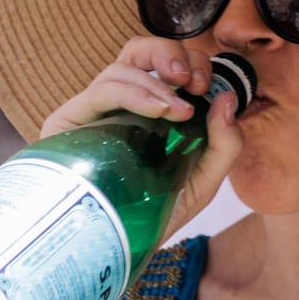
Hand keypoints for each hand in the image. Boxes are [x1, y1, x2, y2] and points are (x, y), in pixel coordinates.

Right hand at [37, 37, 243, 240]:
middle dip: (171, 54)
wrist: (117, 249)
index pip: (166, 63)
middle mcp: (121, 104)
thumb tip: (229, 98)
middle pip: (140, 50)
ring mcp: (95, 112)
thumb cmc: (157, 215)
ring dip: (157, 80)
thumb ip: (224, 144)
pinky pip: (102, 90)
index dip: (190, 61)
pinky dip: (136, 93)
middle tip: (192, 81)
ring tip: (177, 109)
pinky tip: (158, 110)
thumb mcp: (202, 182)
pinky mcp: (69, 122)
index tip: (207, 85)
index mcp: (151, 110)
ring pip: (121, 66)